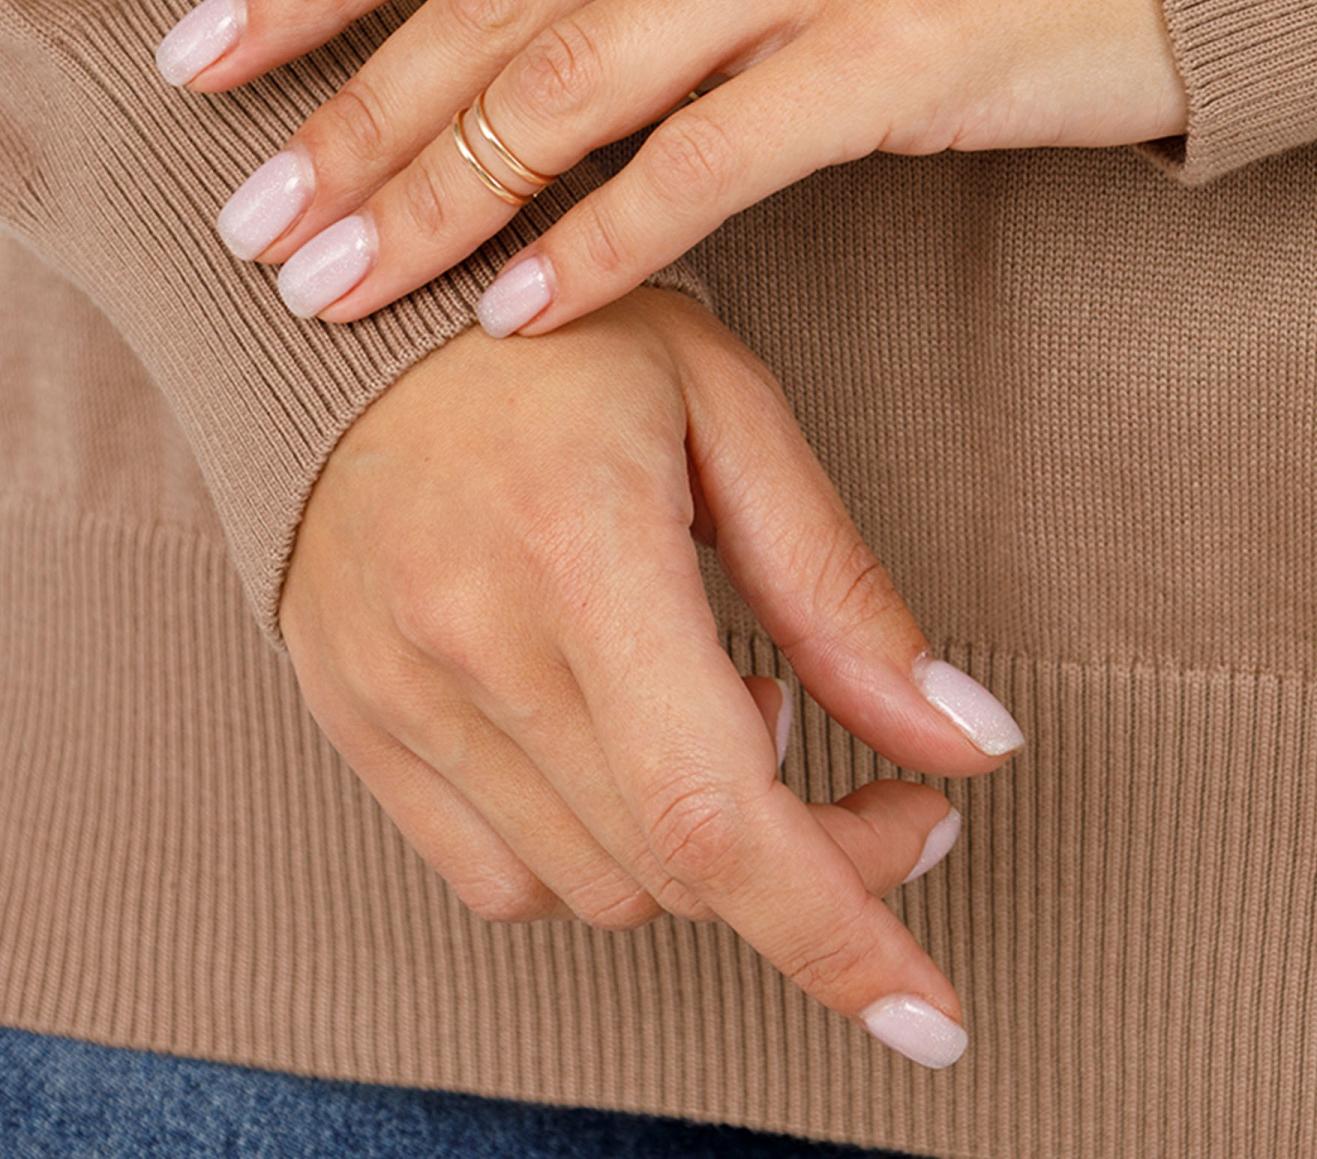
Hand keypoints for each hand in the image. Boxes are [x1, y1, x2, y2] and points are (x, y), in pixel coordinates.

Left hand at [160, 0, 1186, 331]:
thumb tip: (482, 6)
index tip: (201, 54)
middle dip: (349, 118)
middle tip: (252, 225)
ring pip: (571, 80)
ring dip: (436, 201)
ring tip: (341, 294)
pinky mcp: (902, 43)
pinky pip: (706, 162)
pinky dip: (597, 244)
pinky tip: (521, 313)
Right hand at [280, 285, 1021, 1067]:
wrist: (346, 306)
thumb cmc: (563, 338)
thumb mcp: (727, 408)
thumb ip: (839, 588)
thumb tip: (970, 741)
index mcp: (582, 545)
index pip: (718, 812)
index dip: (839, 934)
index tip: (934, 1011)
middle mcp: (474, 640)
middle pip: (679, 868)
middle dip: (816, 865)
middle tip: (881, 784)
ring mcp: (397, 693)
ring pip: (600, 887)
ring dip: (704, 850)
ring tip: (725, 707)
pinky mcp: (353, 721)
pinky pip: (502, 878)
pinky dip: (595, 848)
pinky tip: (621, 736)